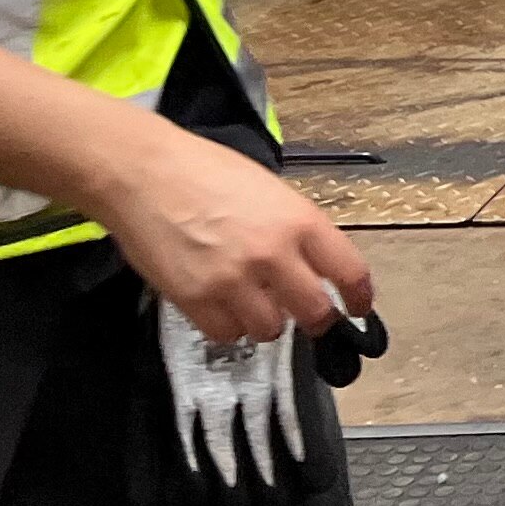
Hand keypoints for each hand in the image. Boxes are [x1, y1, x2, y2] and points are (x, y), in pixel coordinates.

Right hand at [95, 122, 375, 345]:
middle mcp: (273, 254)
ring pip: (270, 330)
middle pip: (315, 312)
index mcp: (301, 221)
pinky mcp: (194, 299)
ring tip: (256, 305)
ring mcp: (233, 280)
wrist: (145, 173)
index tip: (359, 308)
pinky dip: (230, 327)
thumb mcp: (272, 191)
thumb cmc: (206, 171)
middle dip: (317, 320)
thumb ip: (296, 230)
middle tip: (309, 318)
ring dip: (268, 323)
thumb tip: (313, 266)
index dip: (359, 297)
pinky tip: (225, 308)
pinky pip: (226, 334)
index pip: (350, 271)